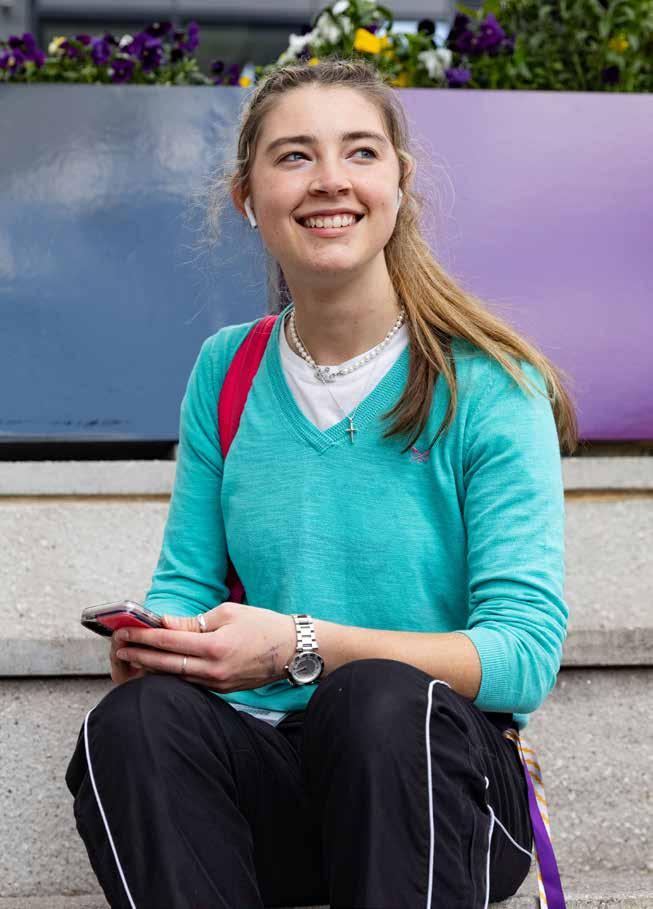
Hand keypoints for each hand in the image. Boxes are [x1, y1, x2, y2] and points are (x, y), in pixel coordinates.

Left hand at [112, 602, 296, 692]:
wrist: (292, 651)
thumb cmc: (262, 625)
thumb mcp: (228, 613)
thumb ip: (193, 622)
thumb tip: (164, 624)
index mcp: (215, 647)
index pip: (169, 642)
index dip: (143, 636)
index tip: (125, 630)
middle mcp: (213, 670)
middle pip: (166, 665)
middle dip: (139, 655)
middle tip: (119, 647)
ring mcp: (217, 684)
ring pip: (175, 677)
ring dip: (151, 668)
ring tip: (131, 657)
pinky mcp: (221, 690)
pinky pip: (190, 683)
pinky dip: (171, 675)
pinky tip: (158, 668)